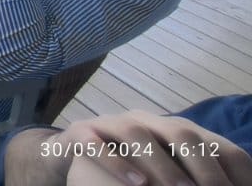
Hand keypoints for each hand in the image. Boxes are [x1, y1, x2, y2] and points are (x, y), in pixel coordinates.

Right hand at [42, 111, 251, 185]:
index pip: (210, 141)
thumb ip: (190, 174)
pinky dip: (117, 162)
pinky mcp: (81, 132)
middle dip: (201, 164)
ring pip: (138, 135)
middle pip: (180, 133)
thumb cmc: (128, 164)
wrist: (72, 150)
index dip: (228, 166)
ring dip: (161, 164)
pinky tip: (136, 182)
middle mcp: (145, 121)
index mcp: (172, 128)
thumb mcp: (164, 169)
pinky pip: (96, 143)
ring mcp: (111, 123)